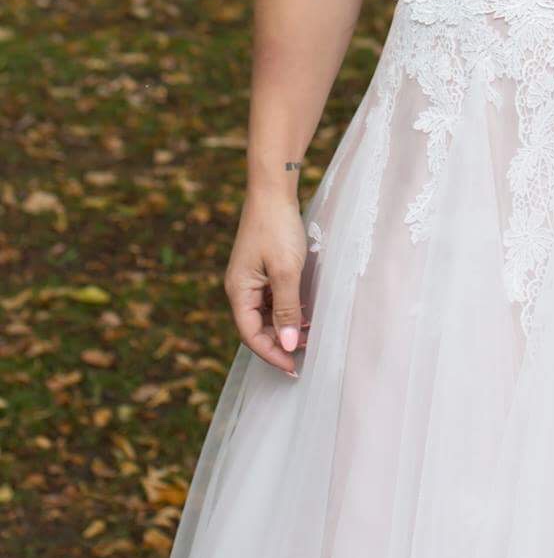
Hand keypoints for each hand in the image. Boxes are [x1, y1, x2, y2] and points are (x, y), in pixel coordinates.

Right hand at [224, 194, 310, 376]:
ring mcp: (252, 277)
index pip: (251, 335)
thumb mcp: (285, 271)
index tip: (294, 367)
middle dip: (280, 342)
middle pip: (258, 327)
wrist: (273, 189)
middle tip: (306, 354)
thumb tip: (287, 345)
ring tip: (311, 335)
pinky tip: (307, 312)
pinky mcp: (263, 267)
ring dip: (286, 326)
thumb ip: (287, 309)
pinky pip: (273, 298)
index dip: (272, 354)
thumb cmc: (277, 227)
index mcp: (239, 291)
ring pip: (267, 313)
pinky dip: (289, 308)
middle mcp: (241, 287)